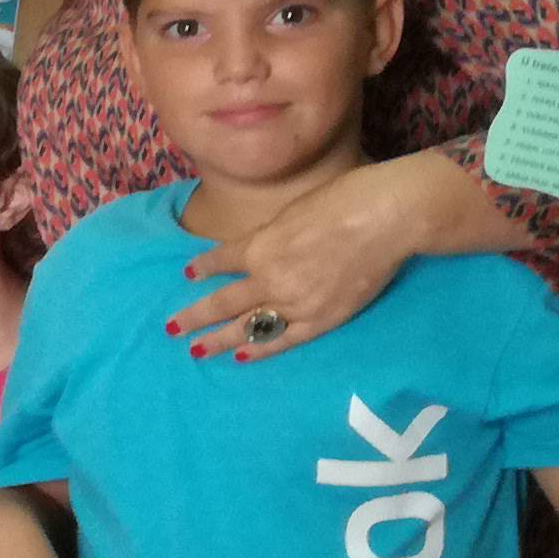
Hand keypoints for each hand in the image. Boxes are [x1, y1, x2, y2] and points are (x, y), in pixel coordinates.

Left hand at [173, 158, 435, 360]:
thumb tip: (255, 252)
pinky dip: (261, 349)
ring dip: (218, 341)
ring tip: (195, 350)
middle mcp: (269, 279)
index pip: (219, 262)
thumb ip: (267, 238)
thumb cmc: (340, 201)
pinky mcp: (323, 319)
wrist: (386, 218)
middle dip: (194, 317)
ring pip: (247, 328)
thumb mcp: (289, 213)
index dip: (202, 268)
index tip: (189, 274)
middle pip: (222, 303)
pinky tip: (242, 356)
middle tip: (171, 328)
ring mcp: (295, 303)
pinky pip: (283, 340)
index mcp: (258, 248)